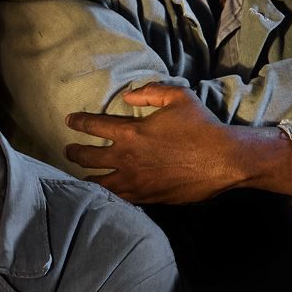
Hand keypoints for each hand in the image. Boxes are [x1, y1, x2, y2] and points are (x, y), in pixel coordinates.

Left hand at [65, 83, 239, 203]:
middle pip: (87, 158)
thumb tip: (128, 95)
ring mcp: (135, 182)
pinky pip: (118, 199)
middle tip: (68, 151)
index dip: (78, 121)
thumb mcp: (178, 97)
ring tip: (79, 177)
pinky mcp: (146, 198)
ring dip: (85, 178)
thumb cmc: (201, 127)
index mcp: (131, 133)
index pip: (93, 125)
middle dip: (74, 153)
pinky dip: (106, 195)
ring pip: (98, 184)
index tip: (69, 120)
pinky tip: (103, 194)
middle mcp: (126, 159)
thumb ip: (150, 92)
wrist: (223, 160)